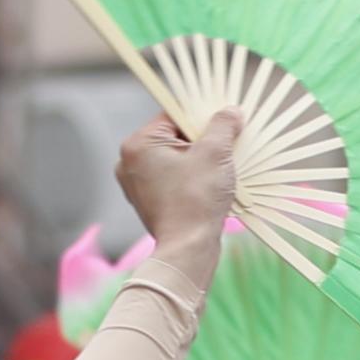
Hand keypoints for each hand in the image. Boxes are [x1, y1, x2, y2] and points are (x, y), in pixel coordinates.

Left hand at [109, 109, 239, 259]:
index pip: (174, 115)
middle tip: (225, 147)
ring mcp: (136, 184)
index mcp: (138, 144)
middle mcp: (129, 162)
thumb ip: (222, 124)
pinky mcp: (147, 201)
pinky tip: (209, 184)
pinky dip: (190, 177)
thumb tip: (230, 110)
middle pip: (174, 136)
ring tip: (219, 168)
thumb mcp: (215, 152)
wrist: (188, 248)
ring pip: (175, 158)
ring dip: (199, 159)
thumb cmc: (197, 198)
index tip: (224, 124)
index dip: (202, 116)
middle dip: (202, 139)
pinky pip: (172, 178)